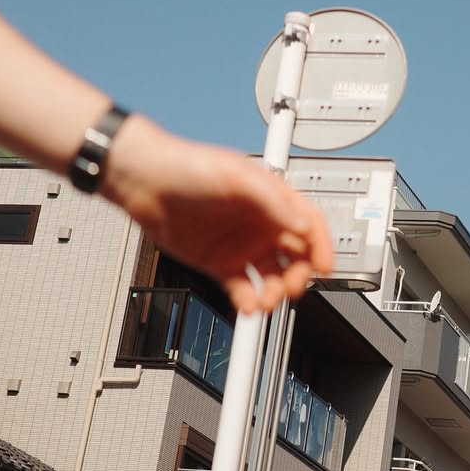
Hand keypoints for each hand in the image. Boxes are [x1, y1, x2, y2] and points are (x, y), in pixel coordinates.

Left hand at [102, 115, 332, 312]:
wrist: (145, 181)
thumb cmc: (188, 165)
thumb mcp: (238, 176)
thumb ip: (273, 201)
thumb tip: (301, 227)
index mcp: (272, 198)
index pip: (308, 223)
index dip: (320, 245)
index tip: (324, 267)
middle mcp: (260, 223)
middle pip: (296, 255)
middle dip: (300, 275)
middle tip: (293, 289)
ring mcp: (241, 244)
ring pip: (272, 276)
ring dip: (275, 292)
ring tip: (265, 301)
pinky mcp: (219, 263)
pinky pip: (243, 288)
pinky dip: (249, 300)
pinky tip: (248, 305)